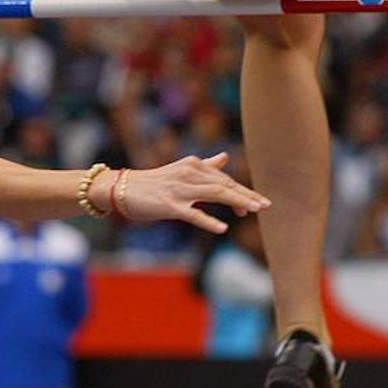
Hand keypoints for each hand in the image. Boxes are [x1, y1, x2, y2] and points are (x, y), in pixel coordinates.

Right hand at [94, 152, 270, 233]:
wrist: (121, 188)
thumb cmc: (153, 183)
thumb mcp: (181, 170)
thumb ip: (205, 166)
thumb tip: (224, 158)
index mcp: (194, 165)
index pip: (224, 179)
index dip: (241, 191)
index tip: (256, 204)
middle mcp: (189, 173)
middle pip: (225, 185)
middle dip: (247, 195)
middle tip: (266, 206)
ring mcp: (180, 189)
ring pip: (215, 194)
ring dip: (237, 202)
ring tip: (253, 211)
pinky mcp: (170, 206)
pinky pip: (193, 214)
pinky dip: (208, 221)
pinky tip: (222, 229)